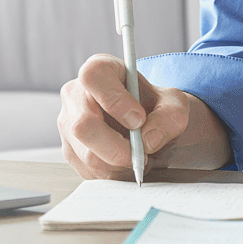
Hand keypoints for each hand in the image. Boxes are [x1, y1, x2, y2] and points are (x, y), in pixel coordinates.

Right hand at [58, 54, 230, 178]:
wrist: (149, 125)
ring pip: (87, 155)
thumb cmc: (156, 107)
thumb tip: (148, 139)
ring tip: (141, 157)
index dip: (115, 100)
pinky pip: (89, 171)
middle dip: (118, 148)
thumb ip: (168, 118)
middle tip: (143, 153)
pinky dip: (115, 174)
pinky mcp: (70, 151)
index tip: (139, 119)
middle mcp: (76, 95)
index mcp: (100, 69)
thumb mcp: (174, 106)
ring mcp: (68, 124)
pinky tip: (128, 163)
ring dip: (121, 165)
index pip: (94, 77)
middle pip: (83, 126)